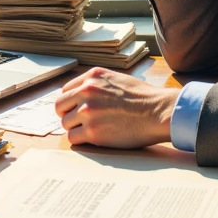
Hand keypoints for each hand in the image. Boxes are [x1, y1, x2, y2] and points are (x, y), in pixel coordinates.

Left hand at [55, 67, 179, 147]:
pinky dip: (81, 140)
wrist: (158, 111)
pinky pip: (73, 138)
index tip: (76, 110)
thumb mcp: (117, 79)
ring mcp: (88, 111)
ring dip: (75, 129)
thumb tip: (82, 95)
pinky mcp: (92, 131)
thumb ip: (97, 85)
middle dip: (67, 115)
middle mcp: (87, 91)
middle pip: (60, 106)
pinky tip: (93, 138)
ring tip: (91, 131)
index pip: (66, 90)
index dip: (70, 102)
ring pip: (65, 123)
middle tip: (78, 123)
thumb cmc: (143, 97)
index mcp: (92, 76)